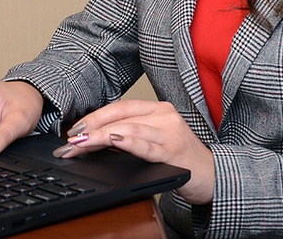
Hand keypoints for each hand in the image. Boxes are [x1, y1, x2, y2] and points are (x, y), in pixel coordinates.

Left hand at [54, 100, 214, 204]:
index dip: (94, 116)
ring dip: (100, 137)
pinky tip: (113, 140)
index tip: (74, 129)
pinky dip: (128, 142)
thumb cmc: (180, 158)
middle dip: (91, 129)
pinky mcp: (174, 152)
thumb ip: (130, 133)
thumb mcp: (154, 139)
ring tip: (81, 144)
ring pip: (130, 129)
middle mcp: (165, 116)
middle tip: (70, 141)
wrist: (211, 175)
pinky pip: (147, 146)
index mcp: (158, 109)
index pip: (120, 107)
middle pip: (121, 118)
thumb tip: (93, 137)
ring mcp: (170, 133)